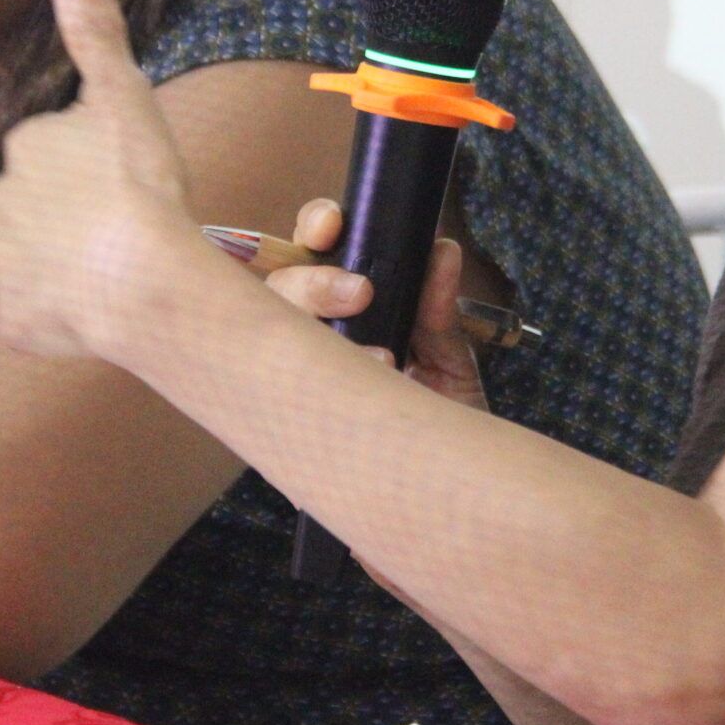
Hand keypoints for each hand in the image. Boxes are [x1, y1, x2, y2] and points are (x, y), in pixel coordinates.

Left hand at [0, 0, 213, 365]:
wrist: (140, 281)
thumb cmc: (141, 186)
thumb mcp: (126, 97)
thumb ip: (96, 35)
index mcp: (25, 148)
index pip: (57, 150)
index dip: (98, 164)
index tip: (130, 178)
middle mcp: (0, 204)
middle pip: (41, 204)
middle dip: (75, 213)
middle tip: (127, 224)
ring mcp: (4, 267)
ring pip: (38, 259)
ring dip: (68, 264)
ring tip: (118, 270)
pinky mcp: (16, 321)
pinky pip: (39, 314)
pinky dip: (64, 315)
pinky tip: (101, 309)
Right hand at [264, 199, 488, 415]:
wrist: (454, 499)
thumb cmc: (443, 425)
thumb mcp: (449, 362)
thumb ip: (439, 310)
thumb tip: (441, 250)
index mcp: (345, 313)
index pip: (311, 255)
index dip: (312, 231)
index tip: (331, 225)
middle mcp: (312, 343)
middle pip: (277, 290)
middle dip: (311, 281)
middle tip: (362, 294)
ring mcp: (297, 386)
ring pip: (269, 339)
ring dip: (313, 331)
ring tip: (380, 357)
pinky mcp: (295, 435)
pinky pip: (285, 402)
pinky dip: (326, 390)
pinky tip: (369, 390)